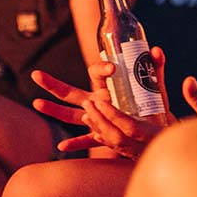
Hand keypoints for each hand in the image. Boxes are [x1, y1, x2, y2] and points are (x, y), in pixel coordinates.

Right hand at [32, 47, 172, 158]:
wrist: (160, 125)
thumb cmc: (155, 103)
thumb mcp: (155, 85)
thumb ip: (156, 68)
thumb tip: (157, 50)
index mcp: (107, 87)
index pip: (96, 74)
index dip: (101, 69)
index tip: (112, 68)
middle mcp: (97, 101)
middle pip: (71, 92)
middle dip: (53, 84)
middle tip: (36, 74)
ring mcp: (97, 119)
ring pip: (71, 116)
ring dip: (53, 110)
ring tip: (36, 103)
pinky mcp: (104, 135)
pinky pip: (86, 139)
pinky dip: (75, 143)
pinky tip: (62, 146)